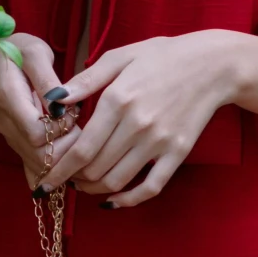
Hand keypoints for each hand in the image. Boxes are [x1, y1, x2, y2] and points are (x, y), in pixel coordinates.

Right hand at [0, 31, 75, 190]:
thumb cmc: (17, 53)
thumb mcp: (35, 54)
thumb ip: (47, 79)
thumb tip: (62, 104)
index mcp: (10, 100)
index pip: (36, 133)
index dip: (59, 129)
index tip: (71, 112)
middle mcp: (8, 125)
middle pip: (40, 157)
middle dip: (67, 148)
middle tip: (79, 125)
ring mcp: (12, 138)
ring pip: (39, 167)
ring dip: (64, 157)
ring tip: (74, 132)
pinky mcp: (18, 144)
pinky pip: (34, 169)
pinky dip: (54, 167)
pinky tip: (67, 154)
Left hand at [40, 31, 241, 206]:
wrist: (212, 65)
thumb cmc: (163, 55)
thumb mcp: (120, 56)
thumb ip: (86, 80)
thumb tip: (54, 100)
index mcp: (118, 99)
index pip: (82, 148)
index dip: (60, 169)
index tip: (45, 180)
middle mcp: (137, 124)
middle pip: (96, 168)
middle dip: (73, 180)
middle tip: (63, 179)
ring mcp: (159, 141)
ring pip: (118, 180)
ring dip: (94, 189)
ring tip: (83, 185)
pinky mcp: (178, 152)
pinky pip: (151, 187)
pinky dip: (129, 200)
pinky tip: (113, 200)